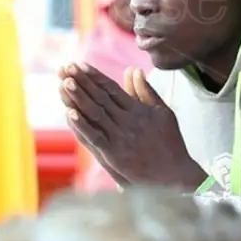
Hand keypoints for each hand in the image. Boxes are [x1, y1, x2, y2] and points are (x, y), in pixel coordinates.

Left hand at [57, 62, 206, 189]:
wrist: (176, 175)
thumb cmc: (170, 143)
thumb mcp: (162, 112)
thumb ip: (146, 91)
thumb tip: (133, 69)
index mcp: (138, 110)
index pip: (111, 88)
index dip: (94, 76)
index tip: (79, 65)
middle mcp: (128, 121)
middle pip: (101, 97)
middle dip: (82, 82)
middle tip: (65, 68)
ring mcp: (120, 138)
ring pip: (95, 114)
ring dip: (79, 98)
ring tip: (64, 82)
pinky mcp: (115, 155)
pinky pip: (95, 137)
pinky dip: (82, 125)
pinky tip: (69, 113)